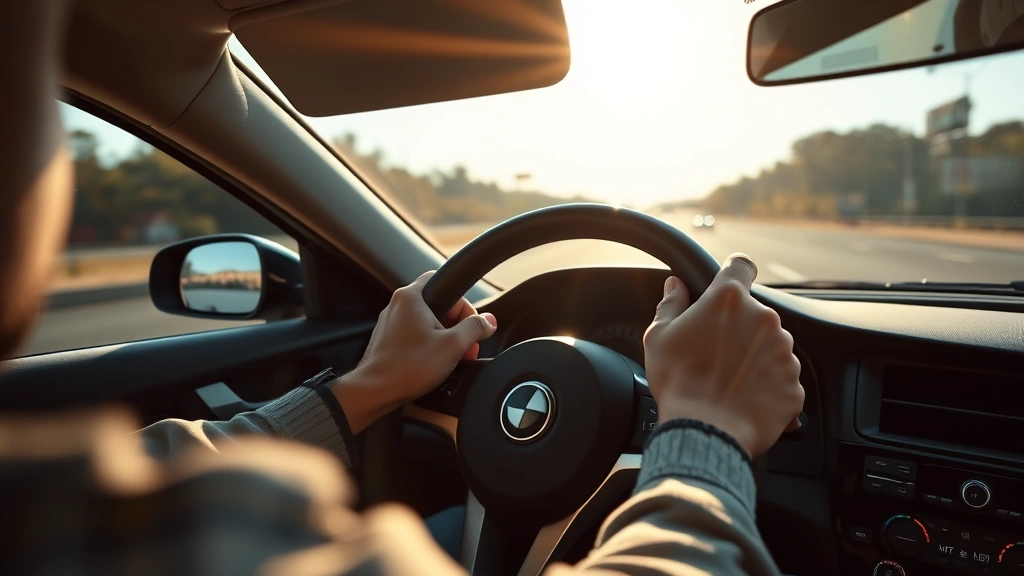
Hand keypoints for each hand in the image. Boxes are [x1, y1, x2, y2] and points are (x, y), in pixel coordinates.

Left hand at [331, 271, 496, 432]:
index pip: (445, 281)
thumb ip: (474, 329)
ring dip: (445, 338)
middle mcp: (399, 305)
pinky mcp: (389, 340)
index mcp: (411, 297)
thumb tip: (488, 321)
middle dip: (458, 326)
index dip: (465, 304)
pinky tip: (436, 364)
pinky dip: (430, 346)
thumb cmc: (407, 367)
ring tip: (452, 359)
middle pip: (439, 304)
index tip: (472, 325)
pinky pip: (416, 335)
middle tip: (466, 347)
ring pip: (428, 322)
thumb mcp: (452, 346)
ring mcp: (392, 323)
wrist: (375, 392)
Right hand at [642, 253, 803, 457]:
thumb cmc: (678, 382)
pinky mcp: (794, 385)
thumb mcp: (659, 337)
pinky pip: (782, 379)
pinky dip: (767, 386)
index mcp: (729, 300)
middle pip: (756, 314)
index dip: (735, 273)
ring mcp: (784, 353)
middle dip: (740, 329)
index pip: (741, 266)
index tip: (731, 283)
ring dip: (755, 357)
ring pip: (771, 346)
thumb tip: (675, 285)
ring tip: (728, 381)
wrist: (703, 432)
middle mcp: (764, 319)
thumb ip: (671, 304)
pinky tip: (743, 398)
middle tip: (715, 353)